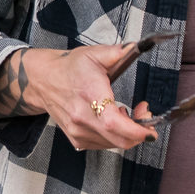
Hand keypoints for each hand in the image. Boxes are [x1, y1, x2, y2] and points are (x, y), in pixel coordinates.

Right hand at [0, 43, 155, 151]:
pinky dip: (115, 137)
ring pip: (114, 144)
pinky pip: (104, 145)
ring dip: (128, 133)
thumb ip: (117, 52)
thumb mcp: (93, 54)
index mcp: (90, 95)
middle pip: (120, 139)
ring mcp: (78, 131)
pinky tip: (113, 120)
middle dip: (140, 132)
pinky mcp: (77, 139)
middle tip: (145, 113)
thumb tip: (135, 48)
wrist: (43, 81)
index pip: (115, 123)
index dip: (137, 130)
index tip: (151, 128)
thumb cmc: (69, 68)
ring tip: (125, 112)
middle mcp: (82, 118)